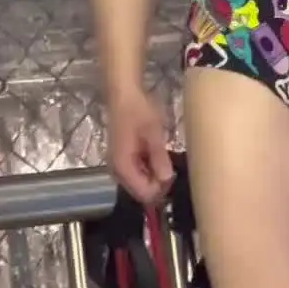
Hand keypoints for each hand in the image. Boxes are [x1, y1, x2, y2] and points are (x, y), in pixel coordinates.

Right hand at [108, 89, 174, 205]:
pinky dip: (147, 168)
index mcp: (123, 166)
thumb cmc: (138, 110)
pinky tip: (154, 153)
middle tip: (169, 163)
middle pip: (141, 192)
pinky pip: (136, 173)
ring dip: (153, 175)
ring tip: (162, 155)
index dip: (160, 188)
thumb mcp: (153, 133)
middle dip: (157, 183)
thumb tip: (166, 180)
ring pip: (139, 183)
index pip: (144, 194)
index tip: (172, 173)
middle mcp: (116, 170)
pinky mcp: (121, 159)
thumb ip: (159, 158)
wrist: (122, 93)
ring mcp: (117, 165)